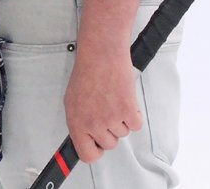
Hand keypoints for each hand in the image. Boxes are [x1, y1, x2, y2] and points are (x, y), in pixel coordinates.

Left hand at [63, 44, 143, 164]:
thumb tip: (85, 140)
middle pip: (109, 144)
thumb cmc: (87, 74)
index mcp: (76, 122)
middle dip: (111, 130)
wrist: (101, 55)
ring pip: (123, 133)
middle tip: (106, 109)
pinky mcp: (127, 111)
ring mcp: (110, 118)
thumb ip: (79, 122)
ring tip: (113, 99)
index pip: (87, 155)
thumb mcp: (72, 101)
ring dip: (122, 119)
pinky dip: (134, 114)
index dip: (95, 151)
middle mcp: (92, 123)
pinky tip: (124, 98)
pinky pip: (136, 125)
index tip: (98, 145)